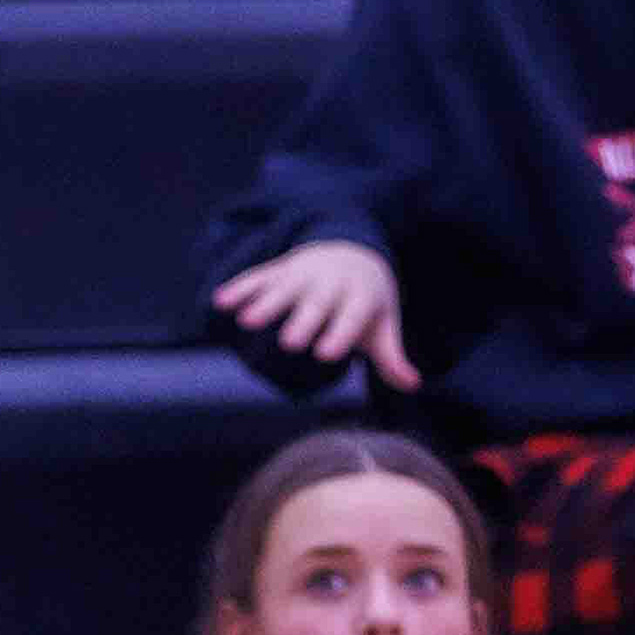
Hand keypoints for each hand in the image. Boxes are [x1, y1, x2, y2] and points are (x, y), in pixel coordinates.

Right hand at [212, 236, 412, 386]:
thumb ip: (392, 356)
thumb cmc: (367, 302)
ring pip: (284, 288)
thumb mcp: (383, 324)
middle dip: (302, 321)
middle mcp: (330, 283)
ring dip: (265, 304)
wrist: (353, 250)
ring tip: (248, 323)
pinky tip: (221, 303)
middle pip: (316, 303)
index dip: (340, 334)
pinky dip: (240, 288)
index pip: (352, 316)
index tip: (326, 355)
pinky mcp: (280, 269)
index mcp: (360, 297)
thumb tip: (413, 383)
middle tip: (289, 343)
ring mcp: (303, 274)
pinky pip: (259, 277)